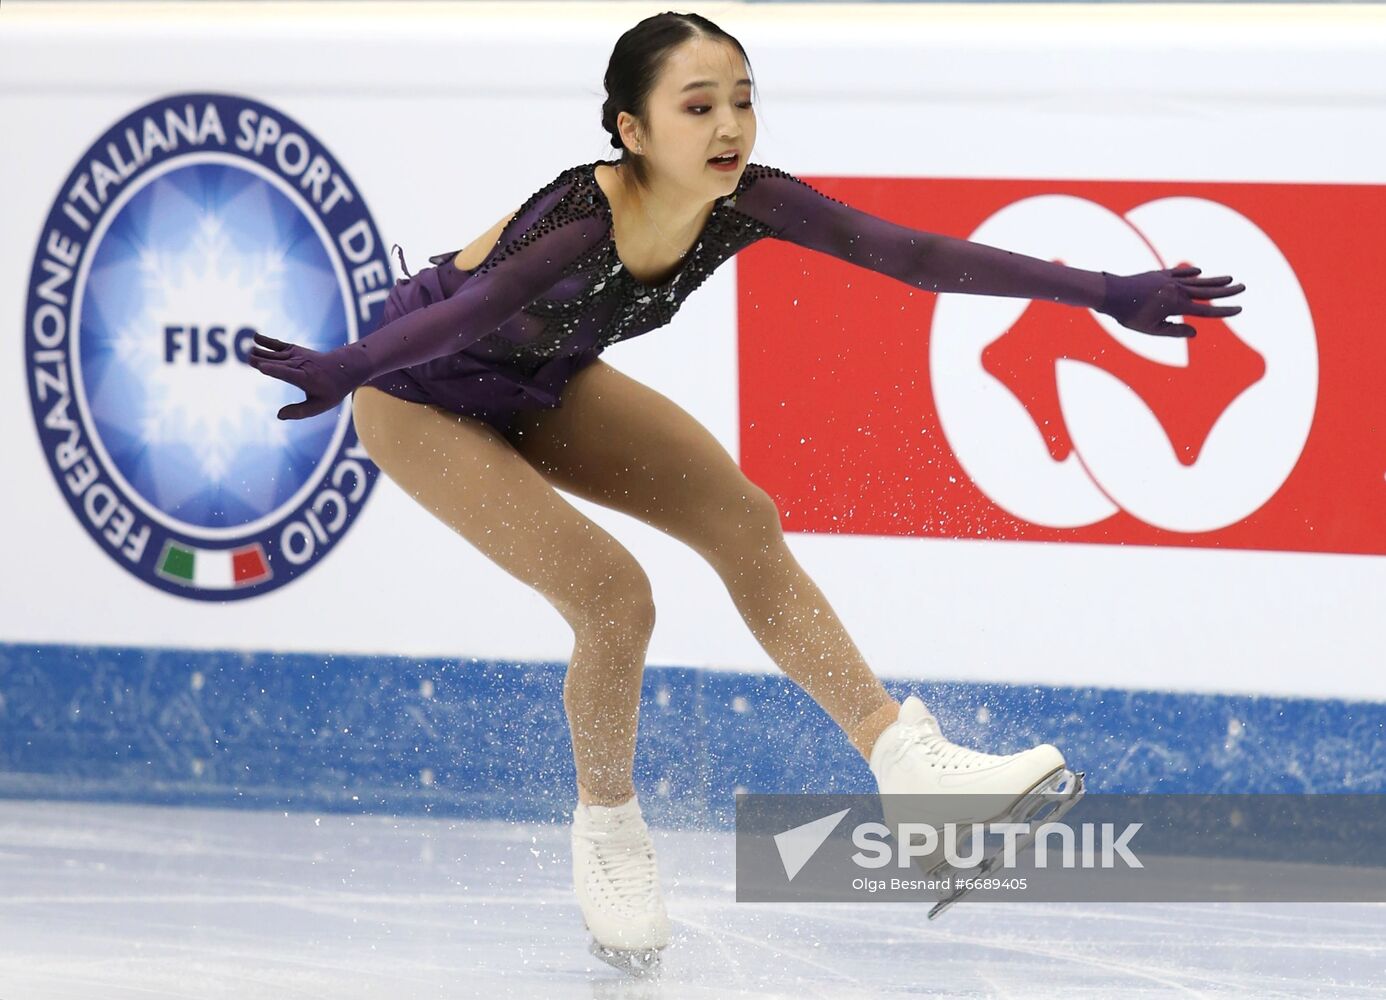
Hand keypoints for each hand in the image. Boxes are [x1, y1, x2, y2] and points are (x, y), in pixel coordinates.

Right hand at [246, 333, 348, 419]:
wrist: (344, 368)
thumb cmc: (331, 390)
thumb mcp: (320, 406)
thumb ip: (300, 411)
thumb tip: (279, 415)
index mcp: (306, 378)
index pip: (288, 373)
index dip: (275, 370)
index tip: (262, 367)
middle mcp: (300, 364)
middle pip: (278, 362)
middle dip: (264, 360)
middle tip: (249, 359)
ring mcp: (297, 355)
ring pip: (276, 354)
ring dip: (261, 352)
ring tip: (247, 353)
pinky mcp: (294, 350)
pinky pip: (278, 345)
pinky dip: (267, 341)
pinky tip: (255, 338)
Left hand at [1099, 266, 1244, 337]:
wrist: (1112, 293)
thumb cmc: (1129, 315)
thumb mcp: (1152, 329)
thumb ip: (1175, 331)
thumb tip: (1195, 333)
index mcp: (1177, 306)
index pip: (1207, 310)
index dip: (1225, 310)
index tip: (1240, 308)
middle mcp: (1177, 290)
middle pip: (1208, 291)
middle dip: (1227, 290)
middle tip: (1243, 287)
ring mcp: (1169, 280)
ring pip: (1197, 280)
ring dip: (1214, 280)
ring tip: (1230, 278)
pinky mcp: (1159, 274)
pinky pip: (1180, 273)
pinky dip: (1191, 273)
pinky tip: (1199, 272)